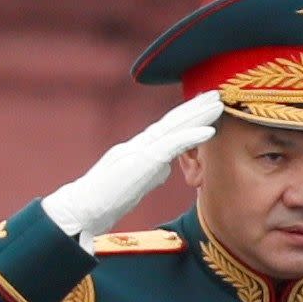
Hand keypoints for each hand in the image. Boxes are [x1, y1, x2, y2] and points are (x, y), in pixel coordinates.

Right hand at [44, 92, 226, 240]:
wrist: (84, 208)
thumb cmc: (105, 199)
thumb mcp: (134, 181)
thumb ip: (150, 170)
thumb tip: (165, 168)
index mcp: (139, 148)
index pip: (166, 128)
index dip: (186, 116)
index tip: (204, 107)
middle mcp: (140, 143)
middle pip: (172, 121)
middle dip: (195, 108)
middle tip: (216, 94)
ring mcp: (141, 149)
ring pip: (174, 126)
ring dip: (198, 114)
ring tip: (218, 103)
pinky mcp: (143, 160)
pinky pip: (172, 144)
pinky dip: (192, 136)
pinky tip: (209, 130)